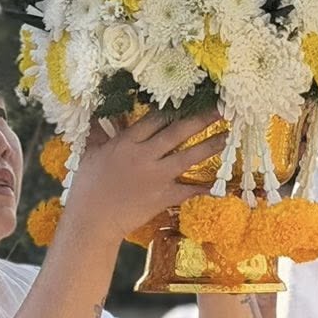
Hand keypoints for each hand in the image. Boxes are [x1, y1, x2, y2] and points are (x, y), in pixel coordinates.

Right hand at [64, 111, 222, 245]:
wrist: (92, 221)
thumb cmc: (87, 186)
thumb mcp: (90, 153)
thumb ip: (99, 131)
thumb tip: (98, 109)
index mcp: (126, 142)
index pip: (155, 118)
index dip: (175, 105)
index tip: (192, 95)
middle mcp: (144, 156)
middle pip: (177, 132)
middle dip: (202, 118)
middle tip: (223, 107)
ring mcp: (156, 177)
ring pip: (188, 157)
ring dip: (210, 146)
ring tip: (229, 136)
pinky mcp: (163, 197)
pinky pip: (189, 190)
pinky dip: (205, 187)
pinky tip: (222, 184)